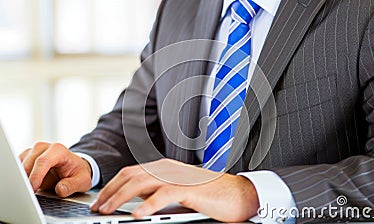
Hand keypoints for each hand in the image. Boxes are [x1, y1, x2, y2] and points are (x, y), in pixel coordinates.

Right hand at [19, 142, 91, 196]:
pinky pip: (18, 167)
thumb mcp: (82, 181)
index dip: (36, 176)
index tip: (32, 189)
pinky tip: (29, 184)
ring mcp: (34, 151)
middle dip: (27, 180)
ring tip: (32, 189)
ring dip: (24, 179)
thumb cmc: (77, 173)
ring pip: (21, 166)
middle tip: (30, 194)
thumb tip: (60, 189)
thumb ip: (72, 185)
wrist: (74, 167)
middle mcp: (45, 147)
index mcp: (59, 150)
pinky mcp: (26, 157)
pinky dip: (20, 177)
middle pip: (29, 164)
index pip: (43, 161)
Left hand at [90, 159, 258, 221]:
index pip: (130, 173)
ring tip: (108, 212)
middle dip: (110, 192)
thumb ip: (158, 193)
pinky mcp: (188, 189)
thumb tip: (135, 205)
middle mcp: (167, 169)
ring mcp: (177, 177)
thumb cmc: (209, 195)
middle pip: (130, 176)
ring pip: (141, 183)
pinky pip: (163, 195)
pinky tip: (136, 215)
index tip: (100, 200)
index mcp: (164, 168)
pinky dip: (147, 205)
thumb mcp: (178, 192)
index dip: (112, 186)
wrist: (237, 194)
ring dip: (121, 198)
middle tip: (97, 208)